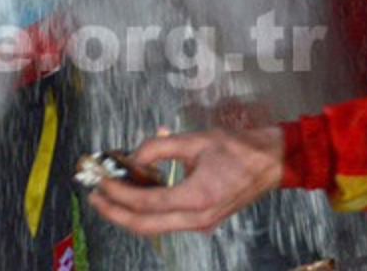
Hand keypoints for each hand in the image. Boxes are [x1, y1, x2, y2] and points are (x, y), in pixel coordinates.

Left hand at [88, 125, 283, 234]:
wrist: (271, 162)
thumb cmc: (238, 148)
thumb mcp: (194, 140)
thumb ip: (159, 147)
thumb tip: (133, 156)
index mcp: (197, 198)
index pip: (147, 203)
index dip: (120, 193)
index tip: (102, 181)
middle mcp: (197, 218)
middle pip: (146, 225)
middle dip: (116, 213)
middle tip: (95, 198)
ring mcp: (201, 223)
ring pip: (155, 226)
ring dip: (129, 213)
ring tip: (109, 195)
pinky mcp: (203, 219)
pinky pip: (167, 220)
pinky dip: (147, 209)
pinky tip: (137, 191)